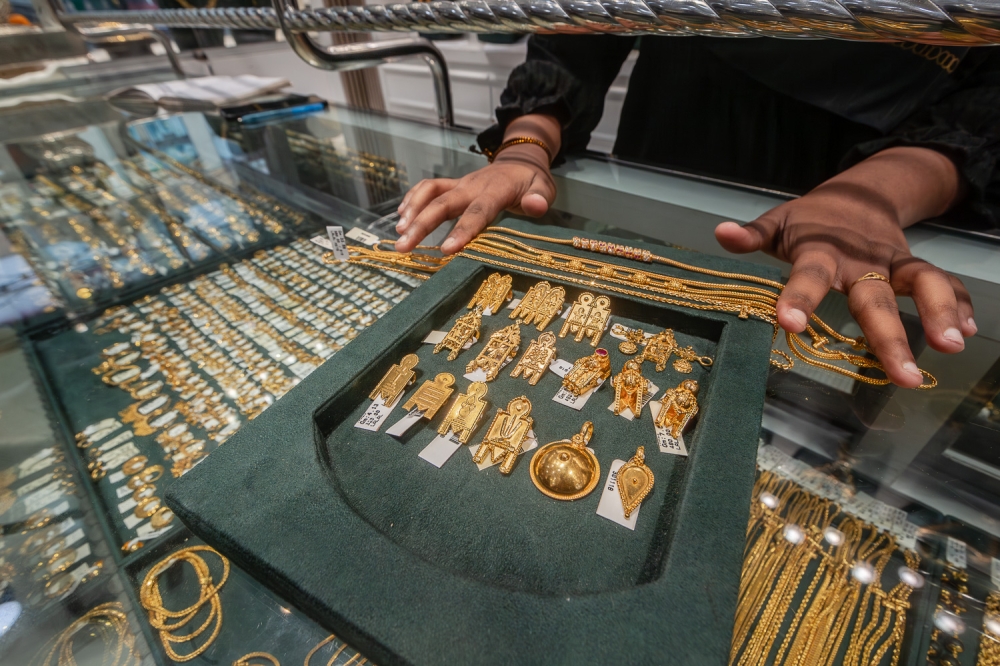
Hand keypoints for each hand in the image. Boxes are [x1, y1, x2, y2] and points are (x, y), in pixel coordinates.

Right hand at [395, 113, 561, 253]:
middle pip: (443, 204)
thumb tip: (536, 206)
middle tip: (403, 246)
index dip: (462, 230)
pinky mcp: (452, 185)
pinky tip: (401, 217)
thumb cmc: (531, 182)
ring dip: (412, 210)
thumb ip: (539, 198)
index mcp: (495, 191)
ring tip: (399, 233)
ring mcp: (460, 184)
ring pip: (430, 192)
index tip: (446, 250)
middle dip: (421, 225)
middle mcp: (472, 186)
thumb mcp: (544, 188)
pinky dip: (412, 199)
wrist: (519, 161)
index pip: (477, 212)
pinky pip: (428, 188)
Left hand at [715, 147, 974, 388]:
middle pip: (875, 296)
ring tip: (952, 345)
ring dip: (939, 311)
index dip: (799, 298)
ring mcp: (892, 261)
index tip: (789, 325)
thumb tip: (721, 233)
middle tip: (904, 374)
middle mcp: (861, 259)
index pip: (809, 275)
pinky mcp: (912, 265)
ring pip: (921, 282)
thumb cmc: (809, 220)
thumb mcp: (777, 222)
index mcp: (821, 251)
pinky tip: (968, 330)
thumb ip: (752, 234)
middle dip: (889, 334)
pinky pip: (942, 281)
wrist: (859, 192)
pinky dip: (958, 301)